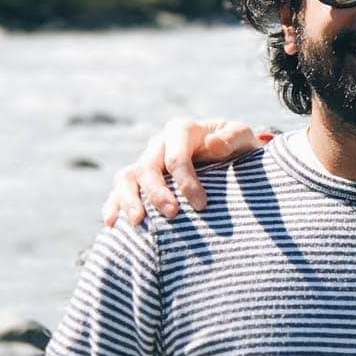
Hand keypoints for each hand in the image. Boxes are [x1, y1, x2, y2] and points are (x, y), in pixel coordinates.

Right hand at [101, 117, 265, 226]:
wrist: (229, 158)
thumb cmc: (237, 149)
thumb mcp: (243, 138)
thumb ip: (233, 138)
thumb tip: (212, 145)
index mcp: (182, 131)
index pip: (176, 156)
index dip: (186, 180)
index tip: (201, 205)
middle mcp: (158, 145)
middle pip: (148, 168)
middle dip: (158, 193)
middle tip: (173, 215)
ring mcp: (145, 163)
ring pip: (126, 178)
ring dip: (128, 200)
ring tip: (137, 222)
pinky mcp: (138, 182)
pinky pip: (118, 192)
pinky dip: (113, 206)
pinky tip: (112, 224)